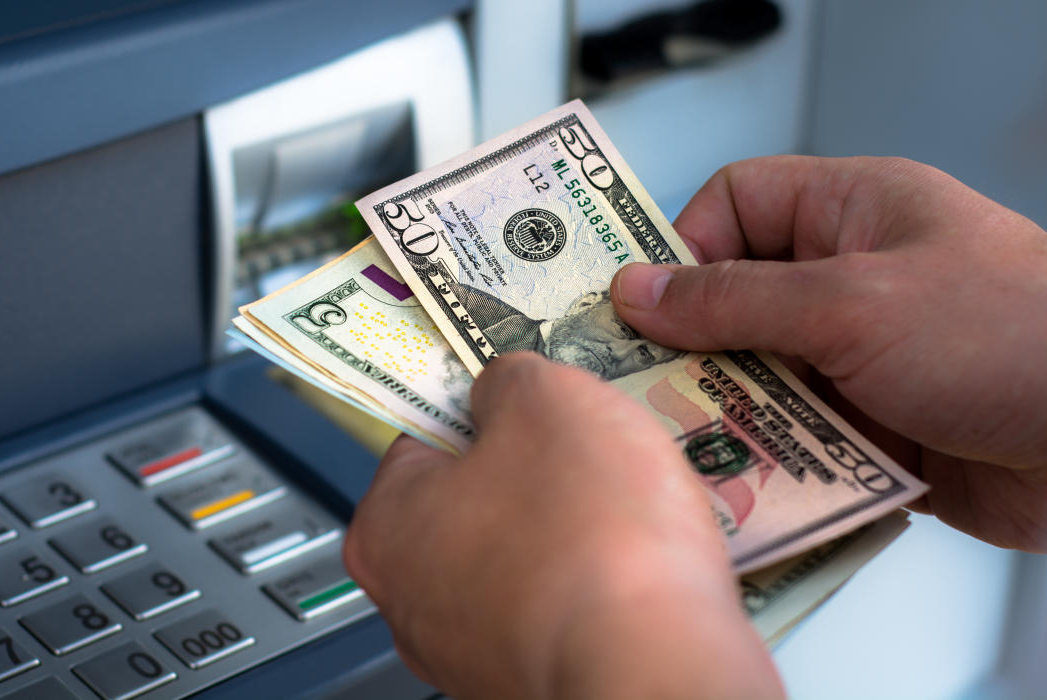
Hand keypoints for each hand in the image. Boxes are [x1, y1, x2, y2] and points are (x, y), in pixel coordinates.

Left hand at [344, 352, 781, 699]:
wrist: (659, 672)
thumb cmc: (592, 543)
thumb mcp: (545, 398)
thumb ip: (507, 377)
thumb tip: (504, 385)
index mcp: (386, 525)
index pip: (423, 435)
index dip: (483, 402)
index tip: (521, 391)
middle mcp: (415, 602)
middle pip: (475, 496)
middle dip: (535, 465)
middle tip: (587, 442)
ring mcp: (475, 651)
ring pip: (528, 552)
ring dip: (576, 523)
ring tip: (628, 504)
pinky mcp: (538, 679)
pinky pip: (569, 604)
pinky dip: (601, 580)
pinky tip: (641, 563)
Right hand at [612, 156, 1046, 552]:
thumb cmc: (1009, 335)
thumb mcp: (853, 304)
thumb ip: (735, 300)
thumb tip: (637, 291)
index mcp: (853, 213)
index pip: (736, 203)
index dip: (682, 244)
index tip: (638, 303)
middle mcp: (852, 281)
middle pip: (735, 300)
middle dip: (689, 345)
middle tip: (636, 386)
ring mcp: (865, 360)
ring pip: (760, 378)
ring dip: (729, 413)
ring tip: (688, 446)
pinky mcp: (877, 432)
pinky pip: (798, 439)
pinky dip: (771, 462)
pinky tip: (745, 487)